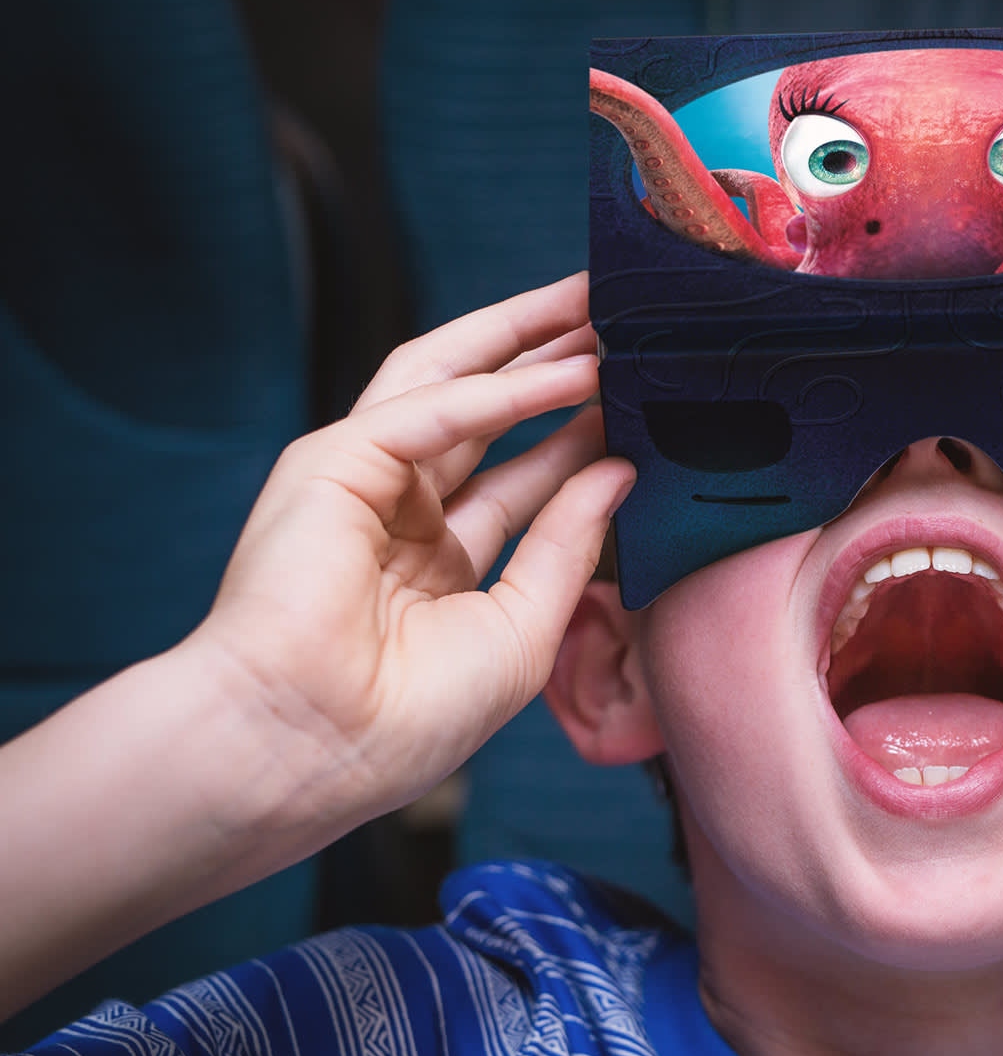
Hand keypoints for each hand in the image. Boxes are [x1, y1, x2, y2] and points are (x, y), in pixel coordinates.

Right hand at [187, 272, 634, 831]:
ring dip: (522, 340)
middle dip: (550, 357)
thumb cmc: (407, 719)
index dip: (578, 431)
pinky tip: (567, 375)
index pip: (520, 475)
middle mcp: (398, 511)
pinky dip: (499, 392)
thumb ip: (567, 545)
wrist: (309, 751)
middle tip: (620, 315)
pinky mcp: (330, 465)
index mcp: (436, 560)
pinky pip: (427, 411)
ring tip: (595, 303)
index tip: (641, 396)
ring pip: (449, 380)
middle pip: (485, 409)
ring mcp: (361, 481)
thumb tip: (618, 470)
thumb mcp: (521, 628)